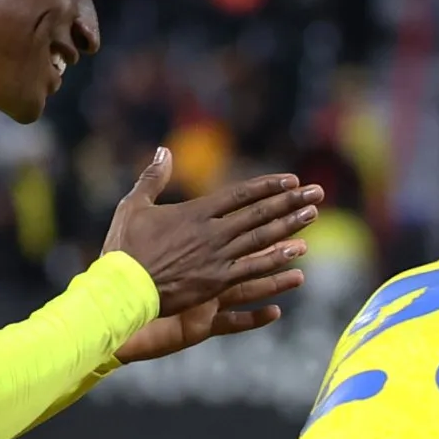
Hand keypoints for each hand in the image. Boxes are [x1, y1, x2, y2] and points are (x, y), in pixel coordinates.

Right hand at [103, 149, 320, 349]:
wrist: (121, 288)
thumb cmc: (123, 248)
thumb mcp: (134, 205)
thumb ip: (153, 178)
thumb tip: (163, 150)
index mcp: (194, 212)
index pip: (240, 195)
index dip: (268, 187)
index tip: (291, 181)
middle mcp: (212, 233)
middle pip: (259, 214)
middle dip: (290, 202)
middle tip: (318, 193)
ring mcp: (217, 258)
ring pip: (261, 239)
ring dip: (290, 226)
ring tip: (314, 216)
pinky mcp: (217, 283)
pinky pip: (254, 269)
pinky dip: (276, 260)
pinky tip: (297, 253)